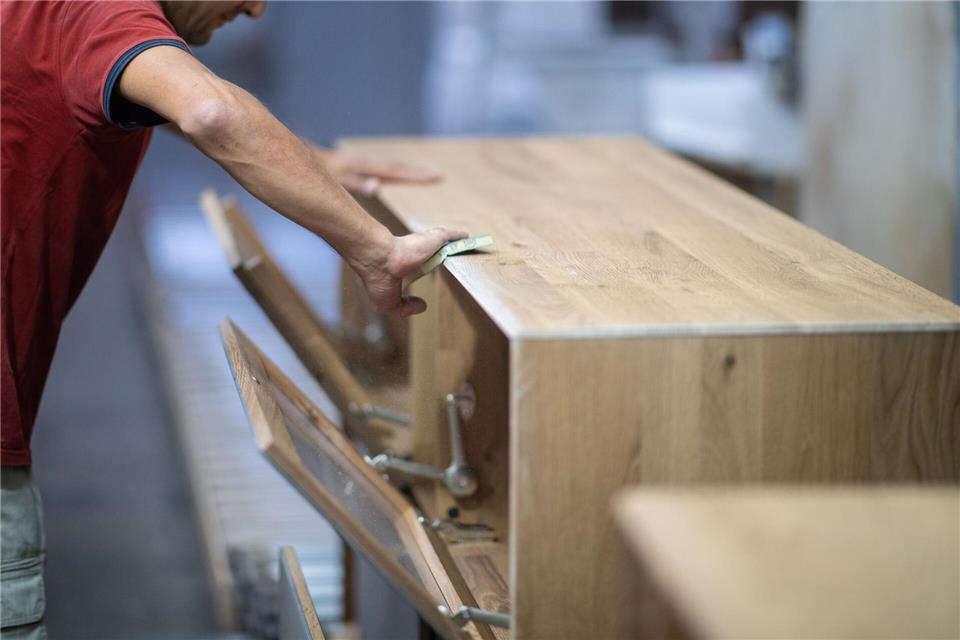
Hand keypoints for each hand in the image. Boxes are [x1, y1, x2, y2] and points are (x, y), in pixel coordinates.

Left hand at [313, 146, 441, 195]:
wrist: (308, 159)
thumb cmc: (322, 172)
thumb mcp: (339, 179)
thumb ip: (357, 183)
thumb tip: (377, 187)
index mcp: (368, 168)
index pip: (398, 172)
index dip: (418, 175)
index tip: (437, 176)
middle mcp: (369, 165)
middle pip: (399, 168)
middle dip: (419, 173)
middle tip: (439, 175)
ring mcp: (365, 166)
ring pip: (392, 168)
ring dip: (409, 172)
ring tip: (426, 176)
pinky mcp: (359, 168)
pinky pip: (383, 170)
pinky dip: (395, 173)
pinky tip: (397, 177)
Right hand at [357, 227, 467, 316]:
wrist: (381, 259)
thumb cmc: (380, 279)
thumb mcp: (388, 304)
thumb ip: (404, 308)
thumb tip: (423, 305)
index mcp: (400, 266)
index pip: (412, 266)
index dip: (419, 268)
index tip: (424, 270)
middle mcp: (411, 253)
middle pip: (428, 252)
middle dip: (437, 253)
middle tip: (448, 260)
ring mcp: (423, 245)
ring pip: (440, 243)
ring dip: (450, 244)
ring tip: (462, 248)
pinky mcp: (434, 239)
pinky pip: (451, 237)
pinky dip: (459, 237)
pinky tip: (468, 238)